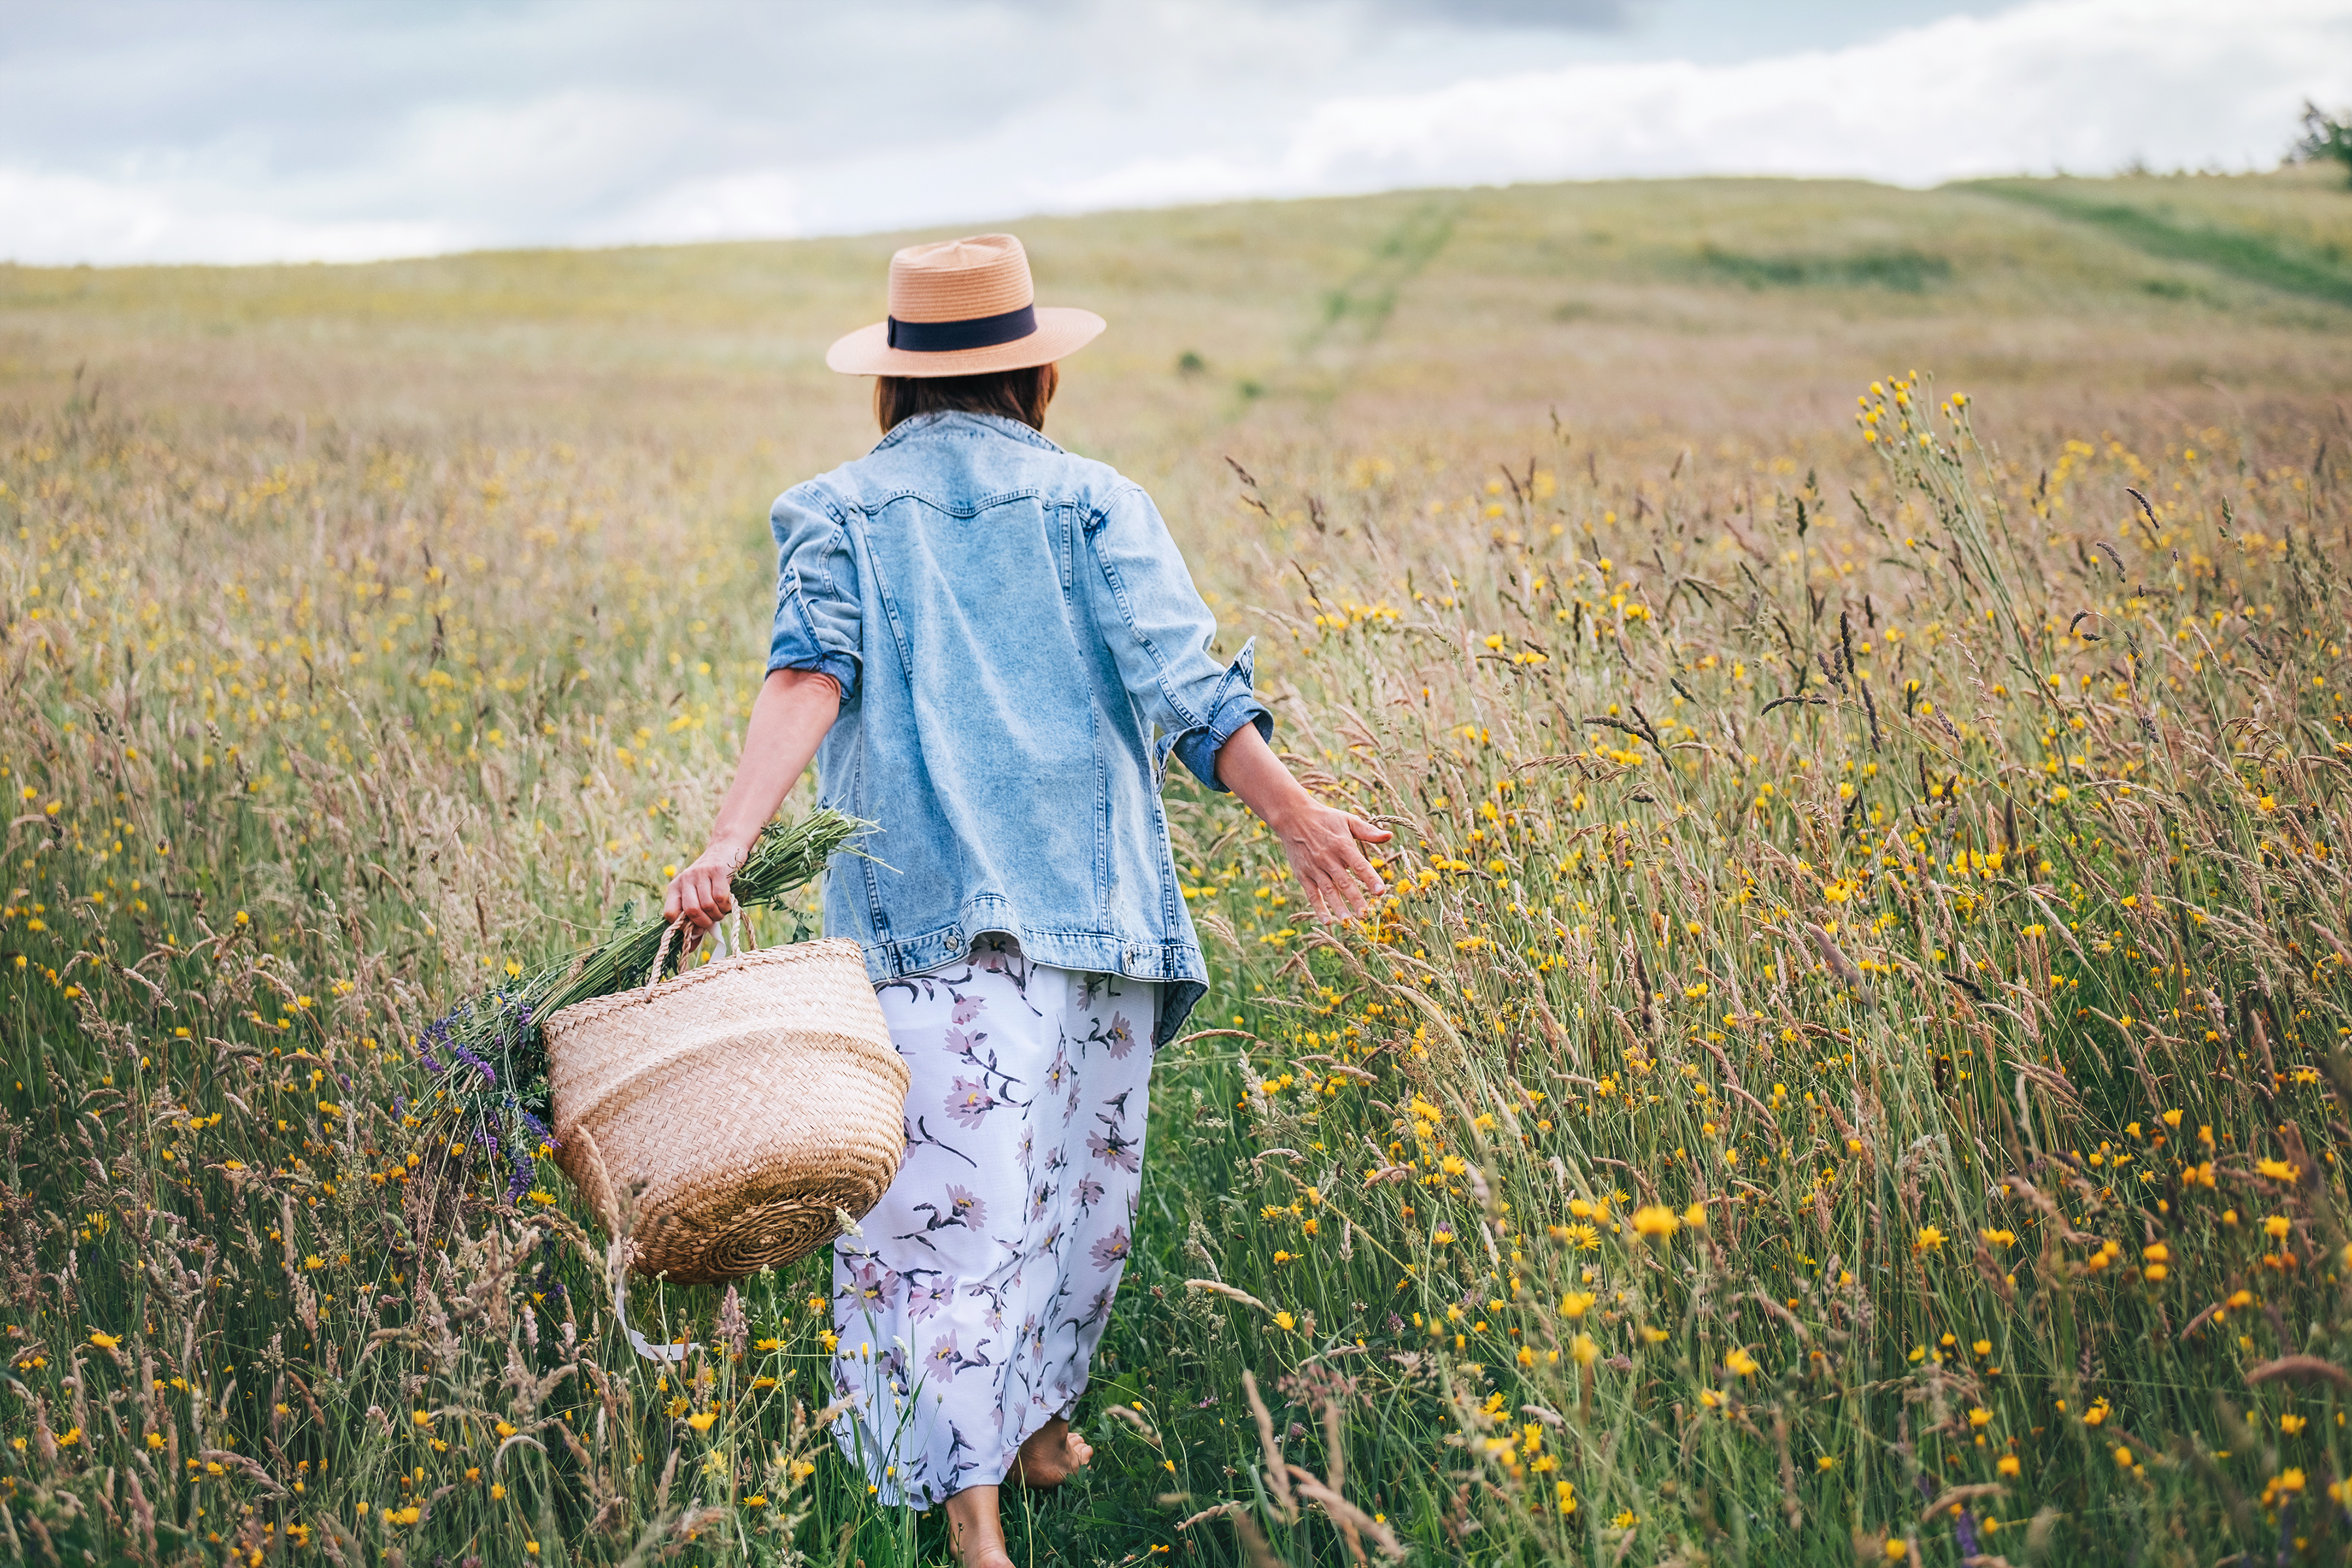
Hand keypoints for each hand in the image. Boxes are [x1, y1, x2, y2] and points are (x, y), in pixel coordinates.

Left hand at [663, 842, 747, 936]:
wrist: (726, 848)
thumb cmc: (712, 880)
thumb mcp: (699, 896)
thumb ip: (695, 920)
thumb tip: (692, 946)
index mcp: (675, 887)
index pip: (670, 913)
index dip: (683, 927)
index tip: (696, 930)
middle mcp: (685, 879)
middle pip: (691, 911)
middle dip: (705, 922)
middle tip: (713, 920)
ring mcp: (701, 873)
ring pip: (707, 905)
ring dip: (718, 914)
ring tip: (722, 911)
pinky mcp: (718, 870)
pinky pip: (721, 897)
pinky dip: (726, 905)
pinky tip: (728, 902)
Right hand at [1267, 801, 1391, 922]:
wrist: (1293, 817)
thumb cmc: (1325, 818)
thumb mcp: (1347, 820)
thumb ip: (1368, 831)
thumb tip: (1389, 836)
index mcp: (1342, 845)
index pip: (1359, 864)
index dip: (1370, 878)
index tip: (1380, 891)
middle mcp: (1328, 858)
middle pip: (1344, 881)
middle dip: (1355, 899)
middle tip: (1366, 915)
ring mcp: (1314, 867)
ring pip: (1328, 890)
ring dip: (1338, 906)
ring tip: (1348, 921)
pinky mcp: (1303, 874)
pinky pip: (1312, 893)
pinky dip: (1319, 907)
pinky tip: (1327, 921)